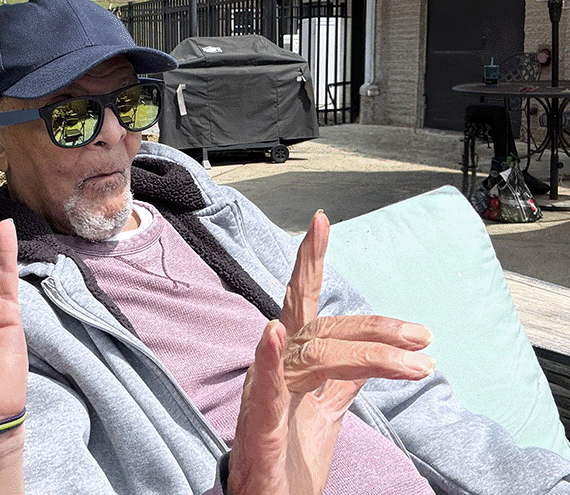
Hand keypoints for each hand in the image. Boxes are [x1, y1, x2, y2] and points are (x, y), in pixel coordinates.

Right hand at [228, 211, 433, 494]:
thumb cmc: (288, 460)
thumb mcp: (325, 412)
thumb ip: (343, 379)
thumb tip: (374, 355)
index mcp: (290, 364)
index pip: (304, 304)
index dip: (311, 261)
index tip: (323, 221)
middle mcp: (273, 370)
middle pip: (319, 327)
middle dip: (372, 325)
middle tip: (422, 335)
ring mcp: (263, 396)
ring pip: (310, 355)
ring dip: (364, 353)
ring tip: (414, 363)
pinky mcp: (259, 427)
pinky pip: (264, 389)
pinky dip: (268, 361)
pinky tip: (273, 334)